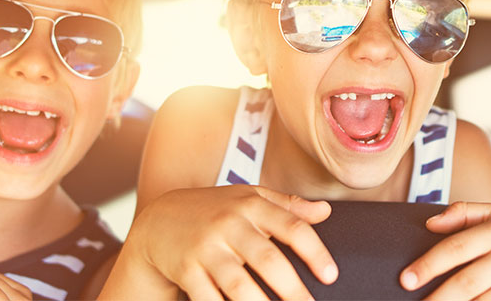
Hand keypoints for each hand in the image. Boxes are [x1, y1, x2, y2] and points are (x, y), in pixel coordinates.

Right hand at [120, 185, 337, 300]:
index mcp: (251, 205)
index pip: (291, 227)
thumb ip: (288, 205)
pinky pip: (209, 299)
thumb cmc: (216, 211)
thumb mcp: (249, 198)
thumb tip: (326, 211)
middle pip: (267, 259)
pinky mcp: (186, 271)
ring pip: (238, 285)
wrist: (159, 221)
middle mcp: (229, 225)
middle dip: (292, 289)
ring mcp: (206, 249)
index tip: (331, 277)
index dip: (315, 252)